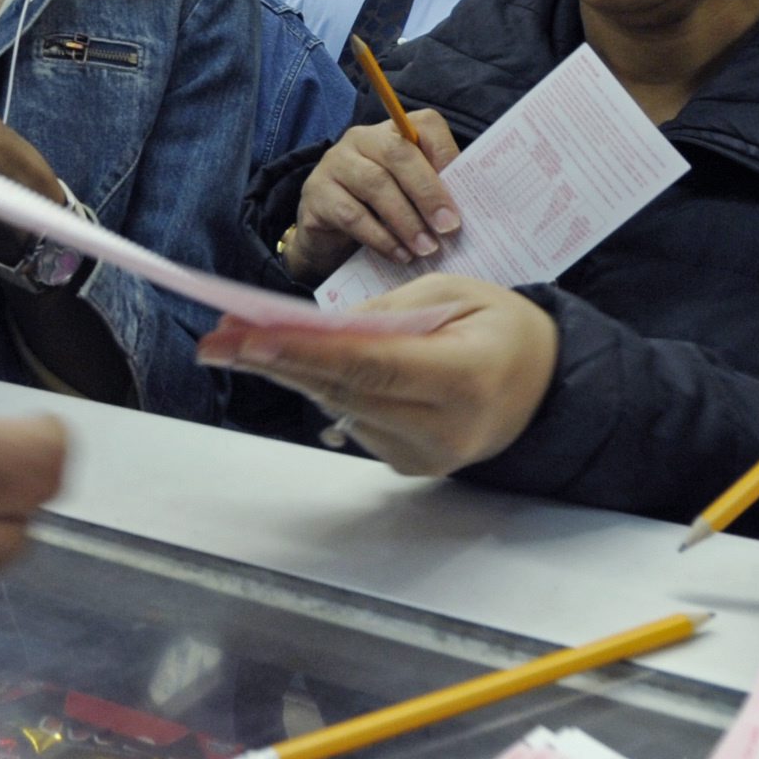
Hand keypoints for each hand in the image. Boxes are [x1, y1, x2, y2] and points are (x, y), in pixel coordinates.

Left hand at [197, 275, 557, 477]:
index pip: (371, 365)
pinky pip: (354, 419)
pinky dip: (328, 388)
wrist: (543, 386)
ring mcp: (427, 455)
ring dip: (292, 373)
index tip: (249, 339)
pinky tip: (300, 364)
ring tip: (241, 341)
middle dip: (275, 361)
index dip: (305, 352)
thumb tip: (318, 329)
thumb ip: (387, 311)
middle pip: (344, 391)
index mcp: (466, 376)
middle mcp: (445, 427)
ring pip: (341, 407)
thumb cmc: (500, 327)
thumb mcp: (454, 292)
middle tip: (215, 340)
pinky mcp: (411, 466)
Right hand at [284, 111, 464, 283]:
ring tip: (426, 248)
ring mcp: (335, 163)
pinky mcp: (316, 193)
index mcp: (393, 131)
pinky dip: (381, 237)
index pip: (425, 126)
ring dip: (406, 220)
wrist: (329, 236)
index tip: (466, 193)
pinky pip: (352, 214)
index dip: (447, 155)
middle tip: (448, 227)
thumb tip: (473, 210)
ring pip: (375, 184)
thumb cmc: (380, 211)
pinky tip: (400, 254)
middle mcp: (362, 138)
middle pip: (398, 153)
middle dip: (428, 192)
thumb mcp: (410, 195)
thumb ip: (435, 191)